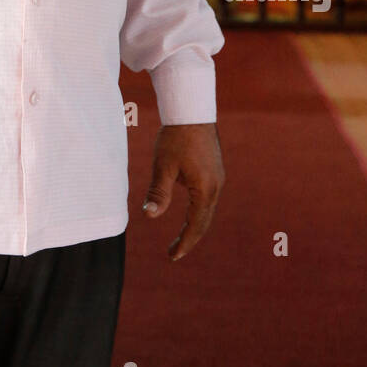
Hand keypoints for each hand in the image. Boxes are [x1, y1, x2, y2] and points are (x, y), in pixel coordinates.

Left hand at [142, 122, 223, 261]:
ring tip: (180, 237)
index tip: (173, 257)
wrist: (192, 109)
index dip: (184, 243)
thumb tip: (148, 216)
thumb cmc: (176, 136)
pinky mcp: (215, 170)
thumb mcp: (163, 166)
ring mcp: (218, 178)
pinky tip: (188, 211)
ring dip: (195, 225)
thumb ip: (158, 192)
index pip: (195, 225)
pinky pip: (208, 198)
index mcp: (205, 189)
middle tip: (174, 253)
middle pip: (204, 221)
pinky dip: (199, 211)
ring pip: (207, 210)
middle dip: (189, 238)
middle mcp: (216, 186)